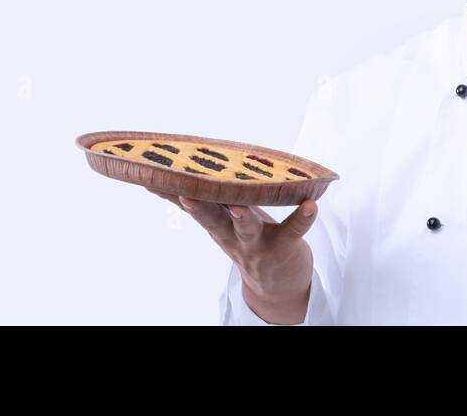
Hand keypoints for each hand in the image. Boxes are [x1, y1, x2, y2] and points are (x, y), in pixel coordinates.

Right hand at [147, 188, 317, 323]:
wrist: (277, 285)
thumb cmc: (249, 241)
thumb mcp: (223, 225)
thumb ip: (207, 204)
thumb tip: (177, 182)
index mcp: (218, 226)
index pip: (193, 206)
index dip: (175, 194)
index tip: (155, 179)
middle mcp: (233, 235)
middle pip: (213, 219)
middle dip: (200, 207)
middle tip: (187, 194)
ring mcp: (257, 243)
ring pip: (247, 228)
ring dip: (242, 216)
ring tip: (241, 205)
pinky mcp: (284, 246)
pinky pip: (294, 230)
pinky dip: (303, 217)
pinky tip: (311, 205)